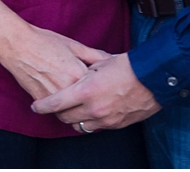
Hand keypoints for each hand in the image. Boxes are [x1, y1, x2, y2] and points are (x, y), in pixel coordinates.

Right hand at [0, 25, 112, 101]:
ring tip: (78, 99)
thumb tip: (113, 60)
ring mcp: (54, 97)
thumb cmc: (45, 41)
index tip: (104, 84)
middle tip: (93, 94)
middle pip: (87, 102)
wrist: (17, 44)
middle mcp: (68, 89)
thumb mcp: (74, 45)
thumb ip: (96, 56)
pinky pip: (57, 111)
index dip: (102, 86)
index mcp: (79, 75)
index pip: (100, 89)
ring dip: (77, 108)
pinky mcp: (41, 101)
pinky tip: (63, 99)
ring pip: (73, 111)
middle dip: (91, 99)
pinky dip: (62, 108)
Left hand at [30, 52, 161, 130]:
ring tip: (72, 110)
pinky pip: (97, 128)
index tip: (36, 106)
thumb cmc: (126, 65)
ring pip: (80, 126)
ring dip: (74, 119)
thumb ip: (82, 71)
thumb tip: (71, 72)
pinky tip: (90, 112)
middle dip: (57, 113)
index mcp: (86, 91)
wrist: (153, 78)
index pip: (56, 103)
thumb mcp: (99, 62)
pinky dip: (90, 121)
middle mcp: (93, 108)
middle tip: (55, 106)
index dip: (43, 106)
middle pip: (66, 118)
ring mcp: (106, 119)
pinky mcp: (117, 125)